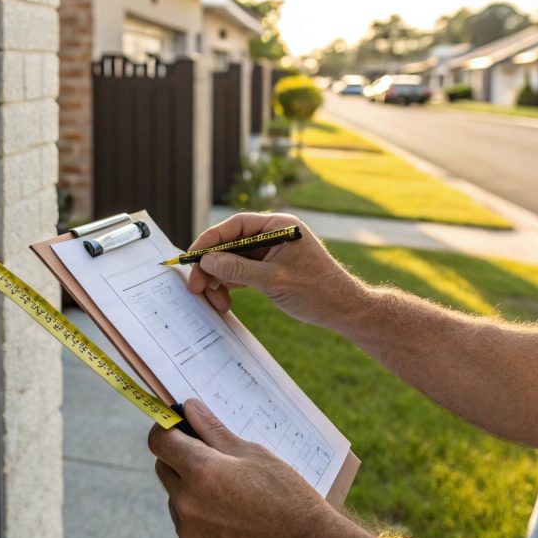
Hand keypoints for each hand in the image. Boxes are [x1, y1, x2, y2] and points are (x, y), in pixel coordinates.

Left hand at [148, 398, 378, 537]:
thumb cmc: (284, 495)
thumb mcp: (252, 454)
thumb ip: (212, 431)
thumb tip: (189, 407)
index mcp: (201, 471)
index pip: (159, 441)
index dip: (166, 429)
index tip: (177, 426)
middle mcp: (187, 502)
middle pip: (164, 467)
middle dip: (181, 457)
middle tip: (213, 459)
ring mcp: (188, 530)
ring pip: (176, 496)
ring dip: (191, 488)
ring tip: (229, 492)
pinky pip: (185, 521)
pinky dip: (198, 514)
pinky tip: (227, 513)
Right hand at [189, 213, 369, 329]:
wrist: (345, 310)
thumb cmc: (318, 292)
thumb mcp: (273, 281)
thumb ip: (238, 270)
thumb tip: (207, 262)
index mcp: (278, 226)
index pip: (236, 226)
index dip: (210, 241)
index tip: (192, 257)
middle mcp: (273, 235)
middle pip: (231, 244)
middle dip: (212, 266)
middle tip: (196, 286)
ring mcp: (272, 252)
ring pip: (234, 261)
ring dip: (220, 280)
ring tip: (213, 300)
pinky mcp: (271, 268)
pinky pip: (243, 272)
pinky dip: (231, 285)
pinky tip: (223, 299)